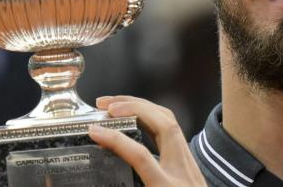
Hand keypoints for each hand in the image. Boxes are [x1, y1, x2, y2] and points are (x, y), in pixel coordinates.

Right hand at [90, 95, 206, 186]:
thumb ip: (131, 184)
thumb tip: (104, 179)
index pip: (142, 156)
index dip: (117, 141)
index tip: (94, 131)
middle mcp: (182, 171)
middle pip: (164, 125)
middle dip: (135, 107)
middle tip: (106, 104)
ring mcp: (188, 164)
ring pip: (171, 122)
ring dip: (143, 107)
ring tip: (117, 104)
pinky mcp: (188, 162)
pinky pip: (172, 130)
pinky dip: (152, 117)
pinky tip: (136, 117)